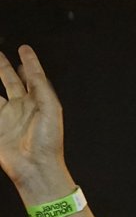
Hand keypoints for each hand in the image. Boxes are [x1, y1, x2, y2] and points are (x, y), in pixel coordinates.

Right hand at [0, 45, 73, 199]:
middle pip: (10, 82)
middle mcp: (21, 108)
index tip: (24, 49)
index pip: (32, 77)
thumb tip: (30, 68)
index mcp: (38, 103)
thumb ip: (40, 87)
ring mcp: (5, 117)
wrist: (34, 167)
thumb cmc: (48, 141)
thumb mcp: (51, 110)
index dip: (29, 62)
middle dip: (4, 68)